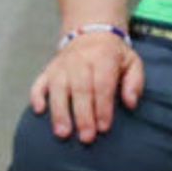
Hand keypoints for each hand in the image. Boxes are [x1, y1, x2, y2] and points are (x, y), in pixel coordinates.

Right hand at [26, 29, 143, 142]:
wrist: (91, 32)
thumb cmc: (113, 55)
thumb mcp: (132, 62)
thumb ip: (135, 82)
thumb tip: (131, 103)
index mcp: (103, 57)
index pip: (102, 84)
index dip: (103, 107)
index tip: (103, 127)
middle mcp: (80, 60)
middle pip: (80, 89)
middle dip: (83, 115)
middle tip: (86, 138)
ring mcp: (62, 65)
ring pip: (58, 88)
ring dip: (59, 111)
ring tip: (62, 133)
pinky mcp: (49, 70)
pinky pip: (39, 82)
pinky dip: (37, 96)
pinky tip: (38, 111)